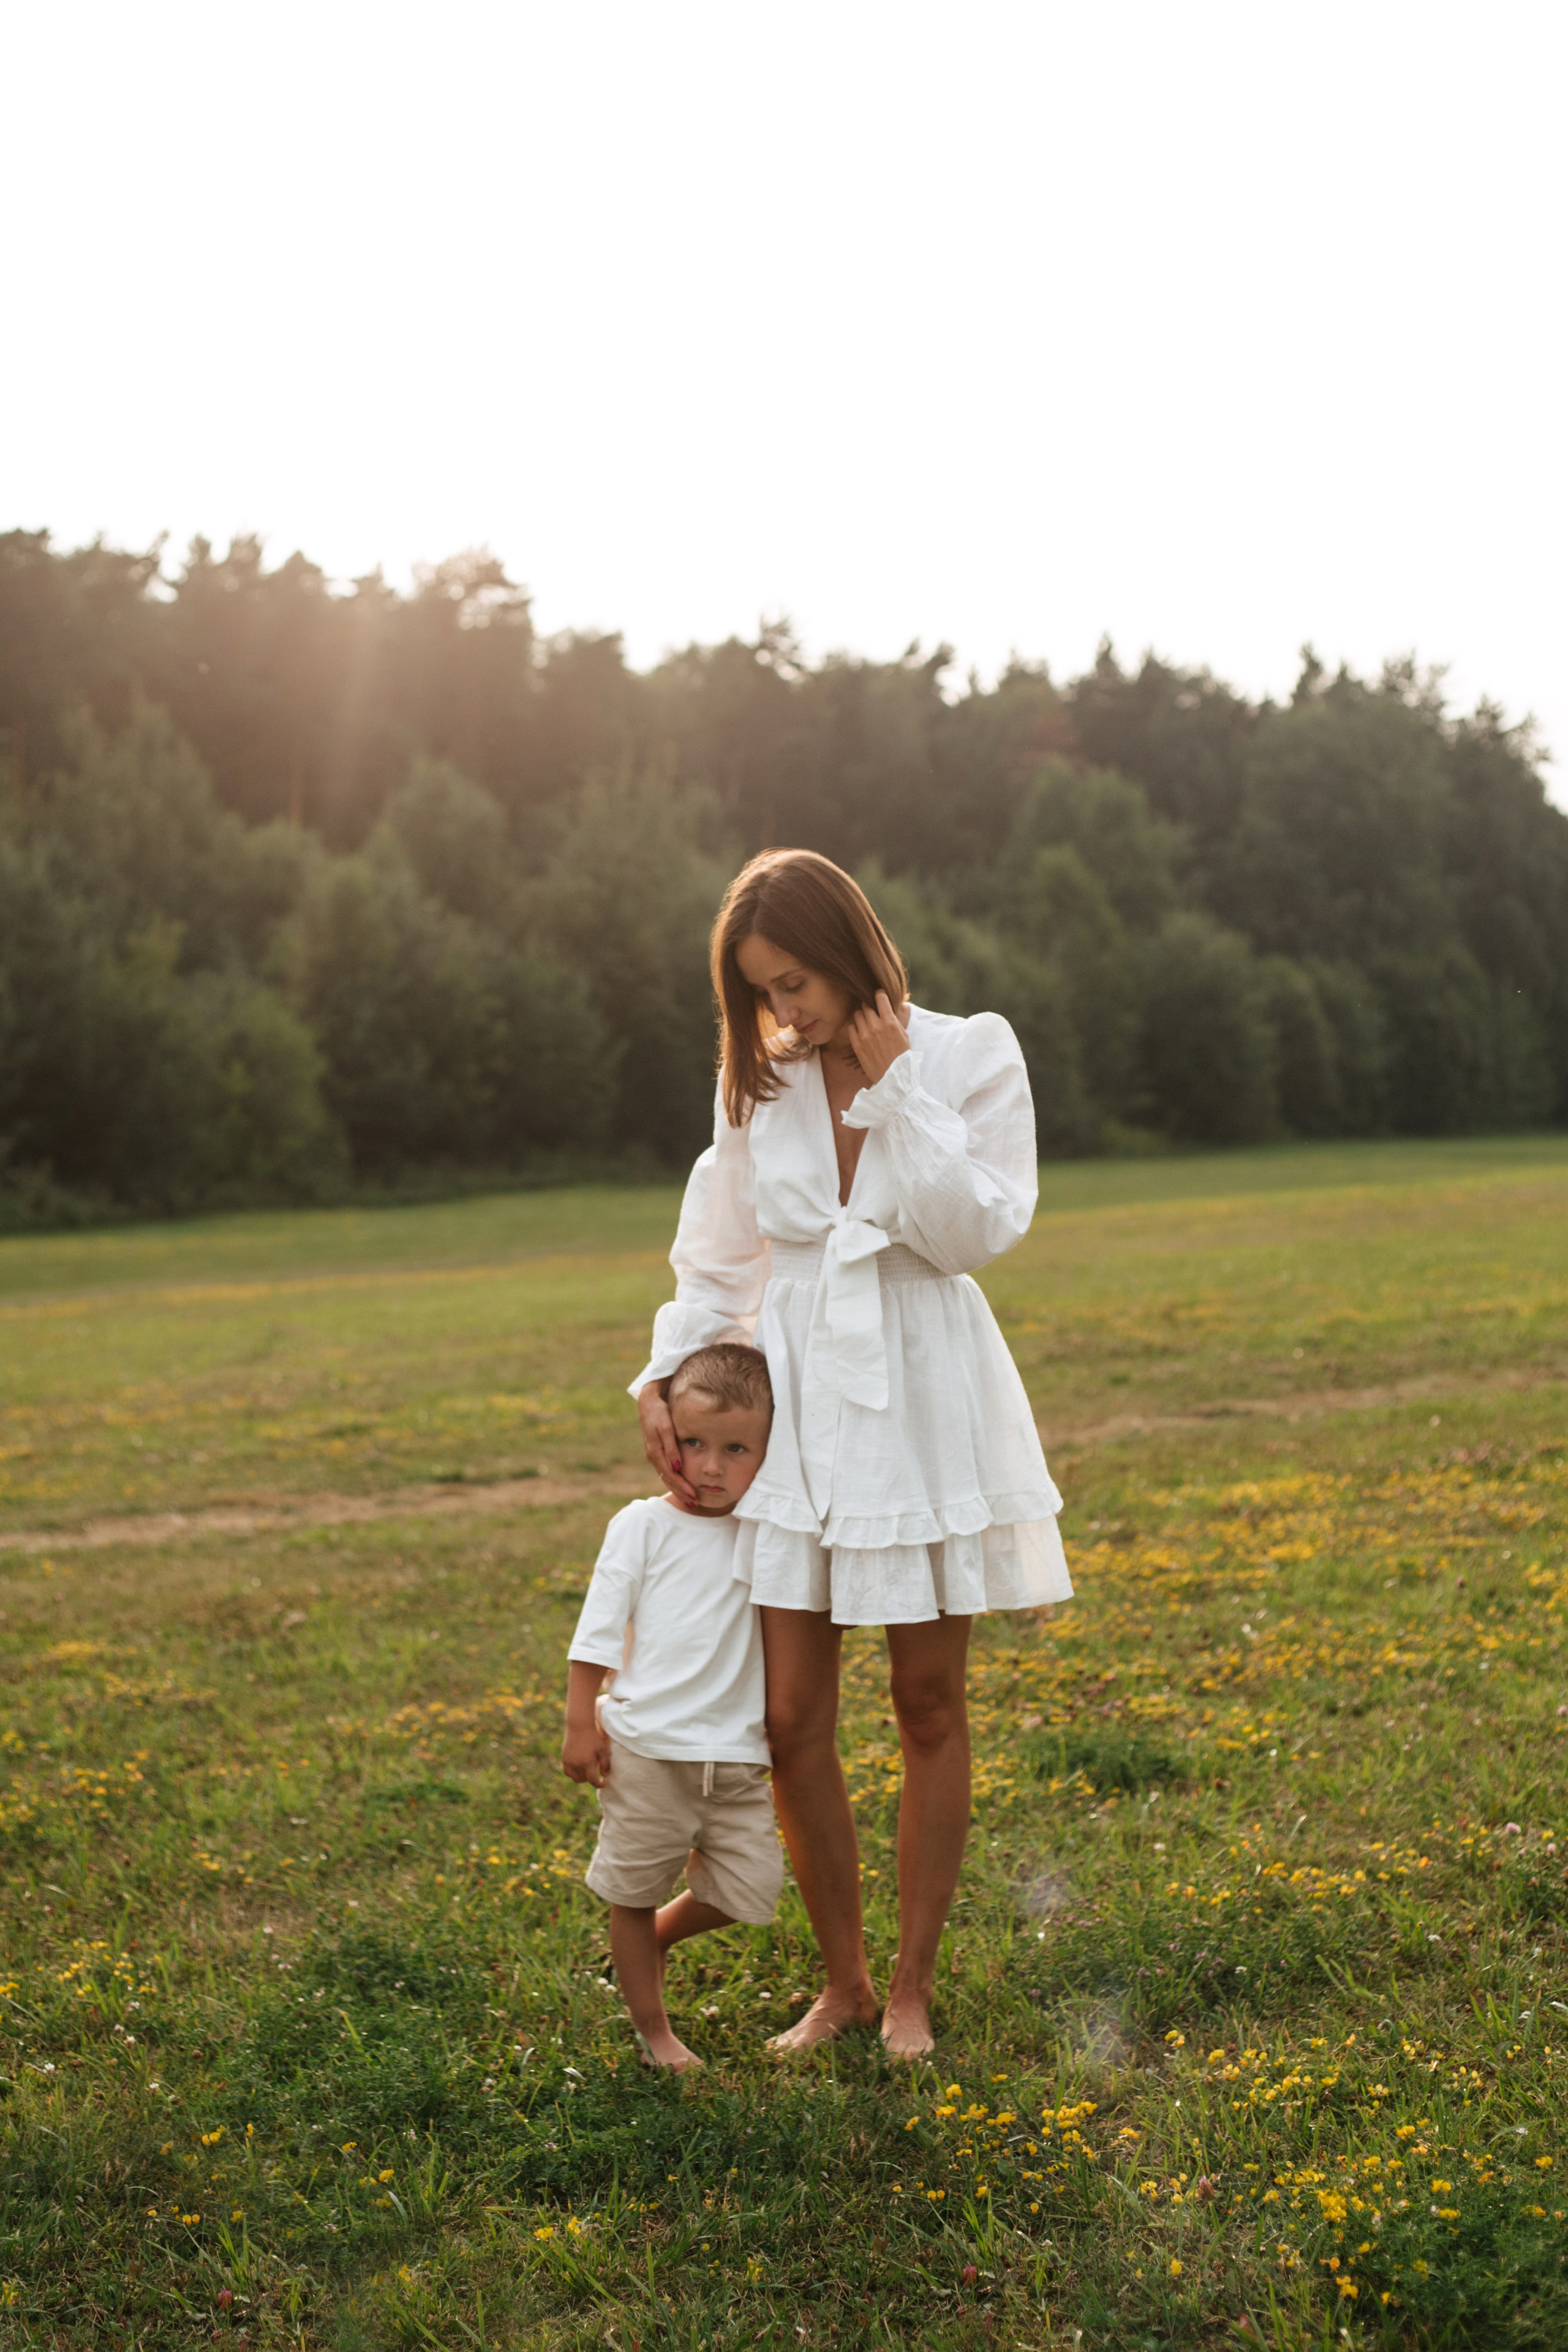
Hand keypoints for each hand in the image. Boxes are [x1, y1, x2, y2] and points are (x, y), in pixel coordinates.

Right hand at [561, 1714, 611, 1786]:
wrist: (579, 1726)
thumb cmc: (593, 1737)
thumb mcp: (603, 1749)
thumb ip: (605, 1764)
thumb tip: (604, 1776)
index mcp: (587, 1762)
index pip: (592, 1780)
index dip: (599, 1784)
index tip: (603, 1784)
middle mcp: (576, 1764)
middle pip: (584, 1780)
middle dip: (591, 1779)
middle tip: (595, 1774)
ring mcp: (569, 1762)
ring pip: (575, 1778)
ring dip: (582, 1778)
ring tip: (587, 1772)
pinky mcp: (564, 1758)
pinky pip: (567, 1772)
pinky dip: (573, 1774)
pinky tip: (578, 1769)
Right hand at [638, 1380, 696, 1505]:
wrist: (648, 1400)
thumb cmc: (659, 1412)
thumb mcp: (666, 1428)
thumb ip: (671, 1448)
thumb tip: (676, 1468)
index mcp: (655, 1453)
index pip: (670, 1476)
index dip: (682, 1487)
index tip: (694, 1497)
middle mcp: (653, 1456)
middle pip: (668, 1480)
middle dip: (681, 1493)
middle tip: (694, 1504)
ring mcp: (654, 1454)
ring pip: (666, 1477)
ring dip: (678, 1489)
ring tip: (690, 1499)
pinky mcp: (657, 1450)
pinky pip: (665, 1470)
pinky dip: (674, 1479)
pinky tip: (681, 1483)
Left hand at [846, 990, 910, 1087]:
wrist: (893, 1078)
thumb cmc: (902, 1057)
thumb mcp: (904, 1036)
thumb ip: (894, 1021)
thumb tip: (888, 1009)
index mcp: (890, 1023)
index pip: (880, 998)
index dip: (879, 994)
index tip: (878, 994)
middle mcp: (876, 1027)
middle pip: (866, 1005)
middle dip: (869, 1005)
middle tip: (872, 1010)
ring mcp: (865, 1036)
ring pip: (857, 1015)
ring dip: (861, 1016)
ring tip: (866, 1022)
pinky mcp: (857, 1045)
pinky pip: (851, 1027)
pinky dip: (855, 1027)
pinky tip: (860, 1031)